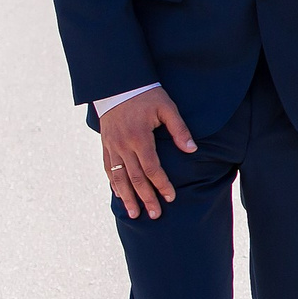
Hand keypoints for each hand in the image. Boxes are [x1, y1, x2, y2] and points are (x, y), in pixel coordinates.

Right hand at [99, 86, 195, 218]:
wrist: (117, 84)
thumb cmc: (146, 94)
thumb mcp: (166, 107)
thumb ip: (179, 129)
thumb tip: (192, 150)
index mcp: (140, 137)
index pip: (152, 168)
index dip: (162, 185)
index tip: (170, 197)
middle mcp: (123, 145)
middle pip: (135, 178)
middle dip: (146, 198)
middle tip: (156, 215)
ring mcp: (112, 146)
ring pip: (119, 178)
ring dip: (127, 197)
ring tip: (135, 214)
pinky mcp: (105, 144)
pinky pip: (109, 168)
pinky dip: (114, 183)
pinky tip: (119, 195)